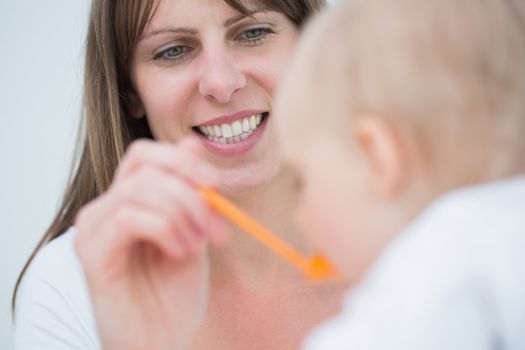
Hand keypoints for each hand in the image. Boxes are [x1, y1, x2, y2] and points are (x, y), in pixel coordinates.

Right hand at [74, 138, 225, 349]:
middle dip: (190, 192)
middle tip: (216, 227)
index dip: (182, 159)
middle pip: (144, 167)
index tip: (217, 184)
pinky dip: (164, 229)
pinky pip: (129, 217)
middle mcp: (106, 208)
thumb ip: (191, 194)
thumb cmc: (174, 293)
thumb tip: (191, 141)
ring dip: (182, 213)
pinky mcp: (90, 252)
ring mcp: (94, 228)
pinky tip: (179, 252)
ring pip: (139, 189)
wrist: (160, 342)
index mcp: (130, 202)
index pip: (145, 155)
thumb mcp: (194, 234)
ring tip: (197, 246)